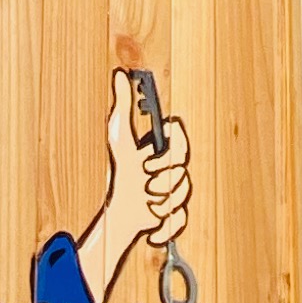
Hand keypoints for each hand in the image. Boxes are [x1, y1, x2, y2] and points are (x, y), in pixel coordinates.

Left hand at [86, 67, 192, 302]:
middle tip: (145, 179)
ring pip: (182, 194)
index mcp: (165, 151)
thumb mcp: (120, 136)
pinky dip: (164, 227)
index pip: (181, 141)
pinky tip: (151, 227)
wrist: (118, 211)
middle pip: (183, 169)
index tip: (153, 151)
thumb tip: (120, 75)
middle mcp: (175, 171)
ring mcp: (177, 194)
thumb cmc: (121, 171)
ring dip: (160, 200)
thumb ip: (123, 106)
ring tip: (146, 199)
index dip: (170, 147)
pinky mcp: (175, 217)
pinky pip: (179, 221)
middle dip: (162, 176)